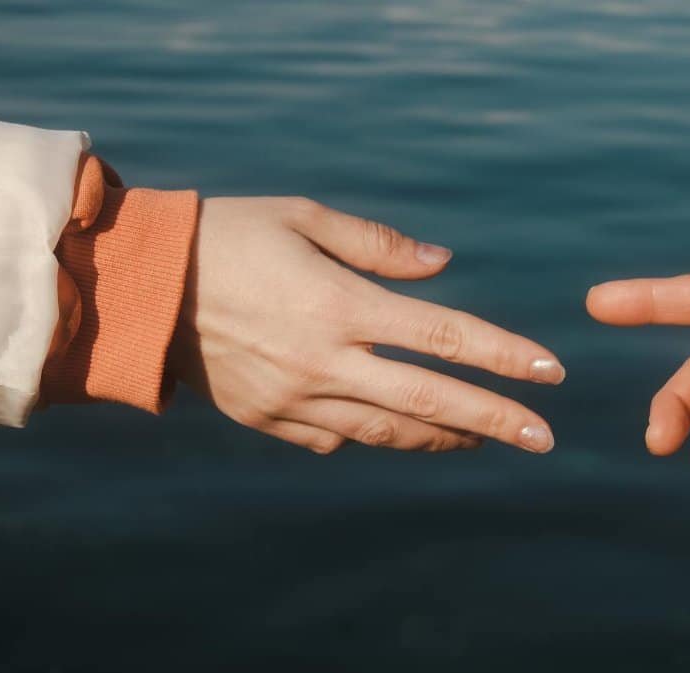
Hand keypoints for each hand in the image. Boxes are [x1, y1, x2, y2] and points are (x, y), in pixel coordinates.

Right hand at [169, 197, 563, 453]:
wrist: (138, 285)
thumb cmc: (228, 235)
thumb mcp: (304, 217)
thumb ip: (379, 244)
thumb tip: (444, 264)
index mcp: (340, 304)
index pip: (445, 336)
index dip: (504, 355)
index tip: (551, 372)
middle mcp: (325, 360)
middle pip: (430, 400)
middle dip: (495, 420)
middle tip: (544, 438)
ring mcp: (295, 398)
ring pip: (388, 432)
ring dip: (444, 437)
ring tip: (484, 439)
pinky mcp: (267, 419)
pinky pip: (335, 439)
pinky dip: (375, 435)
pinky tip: (402, 430)